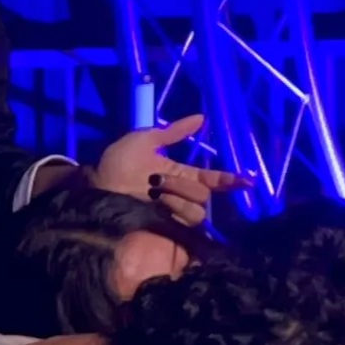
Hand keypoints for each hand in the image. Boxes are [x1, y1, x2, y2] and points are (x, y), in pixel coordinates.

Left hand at [91, 114, 250, 225]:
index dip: (228, 180)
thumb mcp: (145, 140)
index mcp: (177, 174)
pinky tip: (160, 204)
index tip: (247, 181)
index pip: (210, 179)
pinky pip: (186, 223)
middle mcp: (179, 195)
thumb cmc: (118, 163)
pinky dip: (175, 211)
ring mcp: (172, 212)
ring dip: (178, 197)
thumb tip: (200, 117)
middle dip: (185, 186)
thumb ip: (173, 131)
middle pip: (203, 195)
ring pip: (198, 209)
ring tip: (155, 193)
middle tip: (159, 181)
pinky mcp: (166, 227)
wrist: (98, 185)